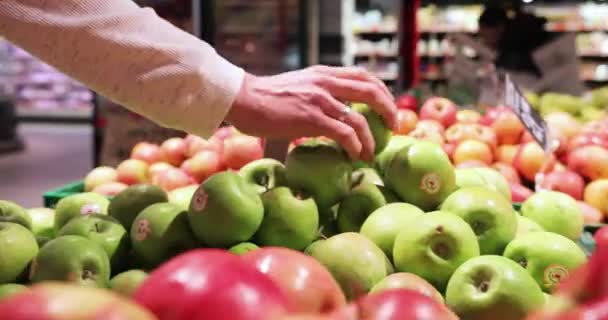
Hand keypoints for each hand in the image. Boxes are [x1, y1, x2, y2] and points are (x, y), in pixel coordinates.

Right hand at [226, 65, 396, 160]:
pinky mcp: (312, 118)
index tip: (387, 107)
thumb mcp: (297, 88)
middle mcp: (326, 82)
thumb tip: (321, 122)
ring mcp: (320, 99)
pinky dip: (355, 146)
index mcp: (324, 73)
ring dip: (370, 139)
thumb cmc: (264, 99)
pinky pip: (344, 133)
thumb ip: (314, 98)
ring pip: (360, 119)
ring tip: (370, 152)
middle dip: (388, 110)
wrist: (242, 99)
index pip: (363, 75)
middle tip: (392, 127)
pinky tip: (355, 155)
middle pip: (372, 90)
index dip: (382, 91)